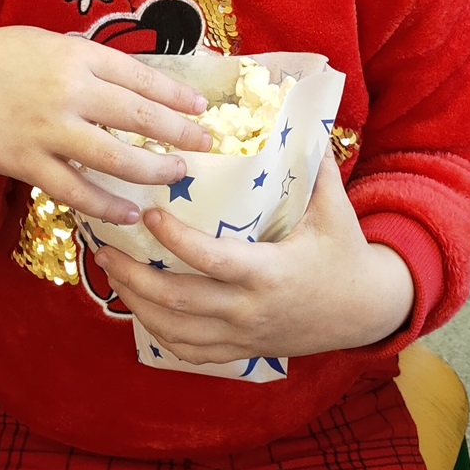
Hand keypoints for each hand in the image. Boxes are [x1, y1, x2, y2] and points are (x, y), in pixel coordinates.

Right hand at [0, 26, 212, 222]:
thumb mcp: (45, 45)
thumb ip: (85, 62)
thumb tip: (132, 81)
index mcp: (74, 55)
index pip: (139, 76)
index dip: (174, 94)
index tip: (201, 107)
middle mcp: (66, 90)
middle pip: (137, 116)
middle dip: (179, 132)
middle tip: (205, 144)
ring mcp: (47, 129)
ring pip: (114, 157)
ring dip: (152, 170)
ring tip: (177, 174)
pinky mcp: (26, 163)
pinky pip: (76, 190)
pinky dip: (107, 205)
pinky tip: (129, 213)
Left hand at [96, 148, 415, 361]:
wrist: (365, 312)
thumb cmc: (346, 254)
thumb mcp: (335, 210)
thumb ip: (315, 167)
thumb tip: (301, 119)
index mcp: (269, 273)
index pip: (211, 259)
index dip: (175, 239)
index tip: (148, 213)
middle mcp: (249, 310)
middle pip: (177, 300)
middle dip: (133, 275)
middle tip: (104, 246)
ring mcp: (241, 335)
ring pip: (173, 329)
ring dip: (135, 302)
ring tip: (111, 272)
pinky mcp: (239, 350)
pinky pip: (188, 350)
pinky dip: (156, 330)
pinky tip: (137, 306)